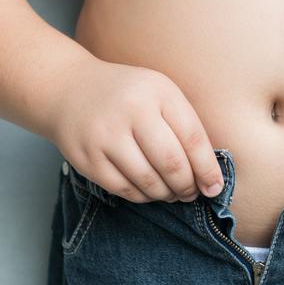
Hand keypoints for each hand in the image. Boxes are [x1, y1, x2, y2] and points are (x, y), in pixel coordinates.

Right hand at [50, 56, 224, 203]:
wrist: (69, 88)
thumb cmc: (127, 94)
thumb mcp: (159, 92)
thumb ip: (184, 124)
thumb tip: (207, 173)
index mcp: (157, 91)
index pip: (192, 138)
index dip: (207, 169)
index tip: (214, 187)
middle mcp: (131, 110)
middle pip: (171, 163)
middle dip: (187, 186)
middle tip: (191, 193)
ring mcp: (105, 135)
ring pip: (147, 181)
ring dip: (166, 194)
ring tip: (172, 193)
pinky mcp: (86, 157)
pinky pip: (123, 189)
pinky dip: (141, 196)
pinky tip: (148, 191)